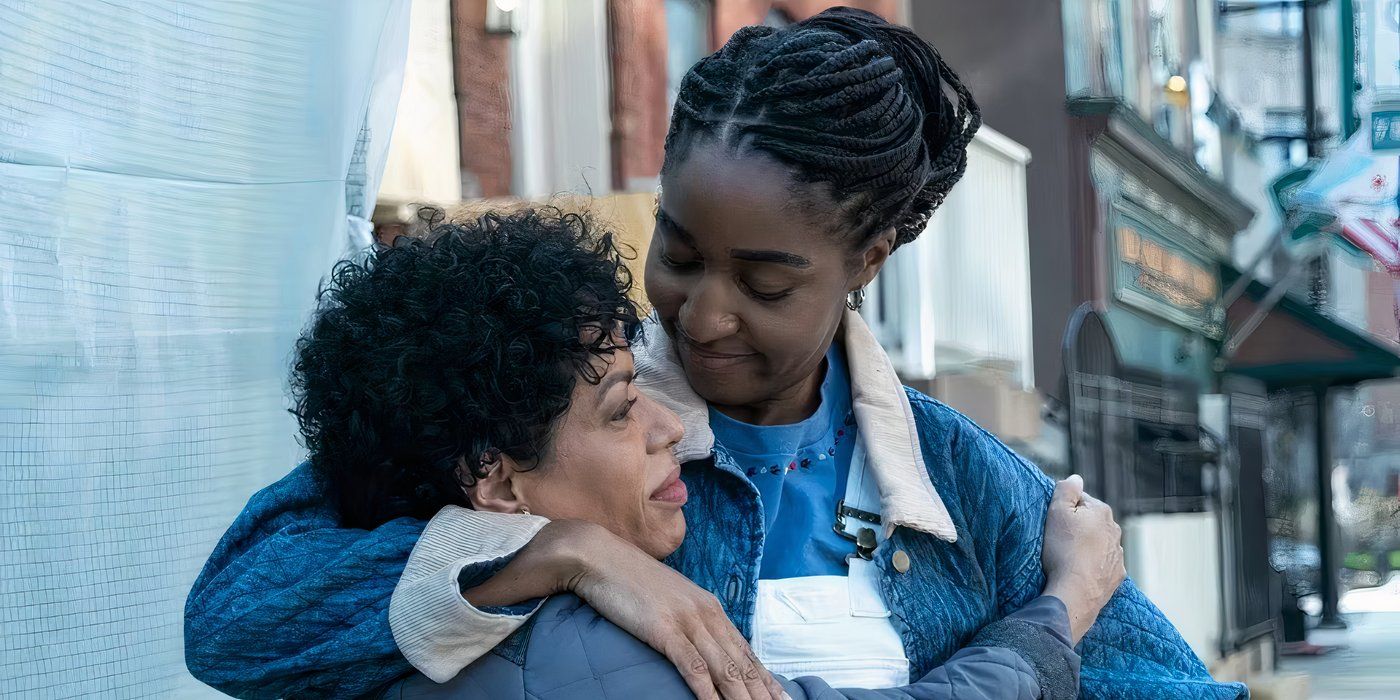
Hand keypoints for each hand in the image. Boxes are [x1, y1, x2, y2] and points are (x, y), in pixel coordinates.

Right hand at [481, 519, 783, 699]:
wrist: (597, 556)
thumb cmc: (628, 580)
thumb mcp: (668, 601)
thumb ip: (687, 621)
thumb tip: (699, 644)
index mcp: (709, 607)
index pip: (745, 650)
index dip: (765, 678)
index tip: (782, 698)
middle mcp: (705, 613)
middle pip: (742, 662)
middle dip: (764, 692)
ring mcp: (687, 621)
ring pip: (725, 668)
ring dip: (744, 697)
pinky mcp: (664, 630)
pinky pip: (692, 666)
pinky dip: (708, 690)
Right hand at [1040, 475, 1125, 643]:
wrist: (1076, 592)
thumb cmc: (1064, 550)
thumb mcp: (1057, 512)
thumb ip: (1066, 489)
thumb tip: (1076, 478)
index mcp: (1102, 511)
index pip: (1080, 500)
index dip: (1064, 509)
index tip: (1054, 523)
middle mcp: (1115, 531)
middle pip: (1091, 522)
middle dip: (1077, 527)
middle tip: (1058, 540)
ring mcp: (1118, 555)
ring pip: (1098, 543)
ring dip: (1086, 546)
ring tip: (1067, 558)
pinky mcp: (1116, 575)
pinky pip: (1102, 564)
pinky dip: (1092, 565)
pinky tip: (1079, 571)